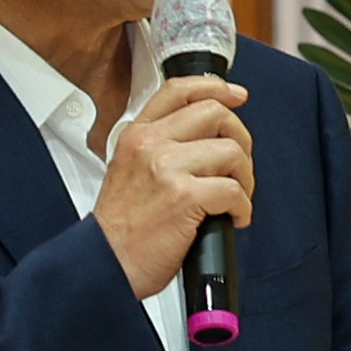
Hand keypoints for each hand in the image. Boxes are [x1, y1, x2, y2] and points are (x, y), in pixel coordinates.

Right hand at [90, 74, 250, 298]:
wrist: (105, 263)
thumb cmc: (121, 228)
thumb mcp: (128, 171)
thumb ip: (158, 149)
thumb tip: (205, 141)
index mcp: (137, 136)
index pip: (179, 91)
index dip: (215, 87)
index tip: (236, 95)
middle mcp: (150, 144)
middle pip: (215, 113)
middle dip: (240, 138)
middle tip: (240, 165)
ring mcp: (167, 168)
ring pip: (231, 151)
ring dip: (245, 177)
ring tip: (237, 198)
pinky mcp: (184, 197)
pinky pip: (233, 190)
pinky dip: (243, 207)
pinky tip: (234, 219)